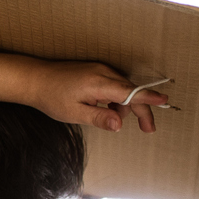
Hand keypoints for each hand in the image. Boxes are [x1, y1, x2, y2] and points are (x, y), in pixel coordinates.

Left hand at [36, 62, 168, 133]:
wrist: (34, 79)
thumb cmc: (51, 97)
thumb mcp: (74, 113)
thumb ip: (99, 118)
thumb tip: (120, 124)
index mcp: (98, 83)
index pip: (130, 91)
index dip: (148, 98)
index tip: (165, 100)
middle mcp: (103, 72)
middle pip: (132, 91)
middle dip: (140, 110)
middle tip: (148, 129)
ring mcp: (100, 69)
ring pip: (123, 89)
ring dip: (124, 105)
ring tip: (111, 118)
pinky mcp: (96, 70)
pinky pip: (114, 84)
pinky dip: (115, 98)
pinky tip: (104, 107)